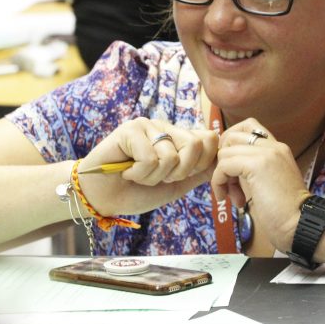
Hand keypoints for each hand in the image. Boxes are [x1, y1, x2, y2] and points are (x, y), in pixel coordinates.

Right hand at [77, 118, 218, 215]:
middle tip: (156, 176)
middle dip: (178, 172)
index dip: (198, 165)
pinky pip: (150, 158)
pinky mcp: (130, 129)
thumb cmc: (137, 191)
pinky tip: (126, 172)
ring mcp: (148, 125)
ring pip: (170, 156)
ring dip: (153, 177)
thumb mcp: (174, 184)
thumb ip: (198, 172)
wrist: (103, 198)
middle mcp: (165, 128)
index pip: (208, 140)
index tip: (176, 177)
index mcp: (178, 138)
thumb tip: (221, 160)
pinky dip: (139, 174)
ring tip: (137, 175)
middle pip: (195, 145)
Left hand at [212, 118, 309, 252]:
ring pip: (225, 152)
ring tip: (232, 197)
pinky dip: (219, 182)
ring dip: (221, 176)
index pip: (248, 127)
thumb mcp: (269, 183)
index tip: (230, 169)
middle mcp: (273, 146)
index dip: (231, 145)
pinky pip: (224, 165)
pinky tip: (227, 198)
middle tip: (228, 185)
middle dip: (223, 160)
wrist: (300, 225)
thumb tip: (228, 168)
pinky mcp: (257, 165)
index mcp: (278, 149)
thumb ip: (253, 170)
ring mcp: (266, 153)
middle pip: (232, 136)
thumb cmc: (285, 214)